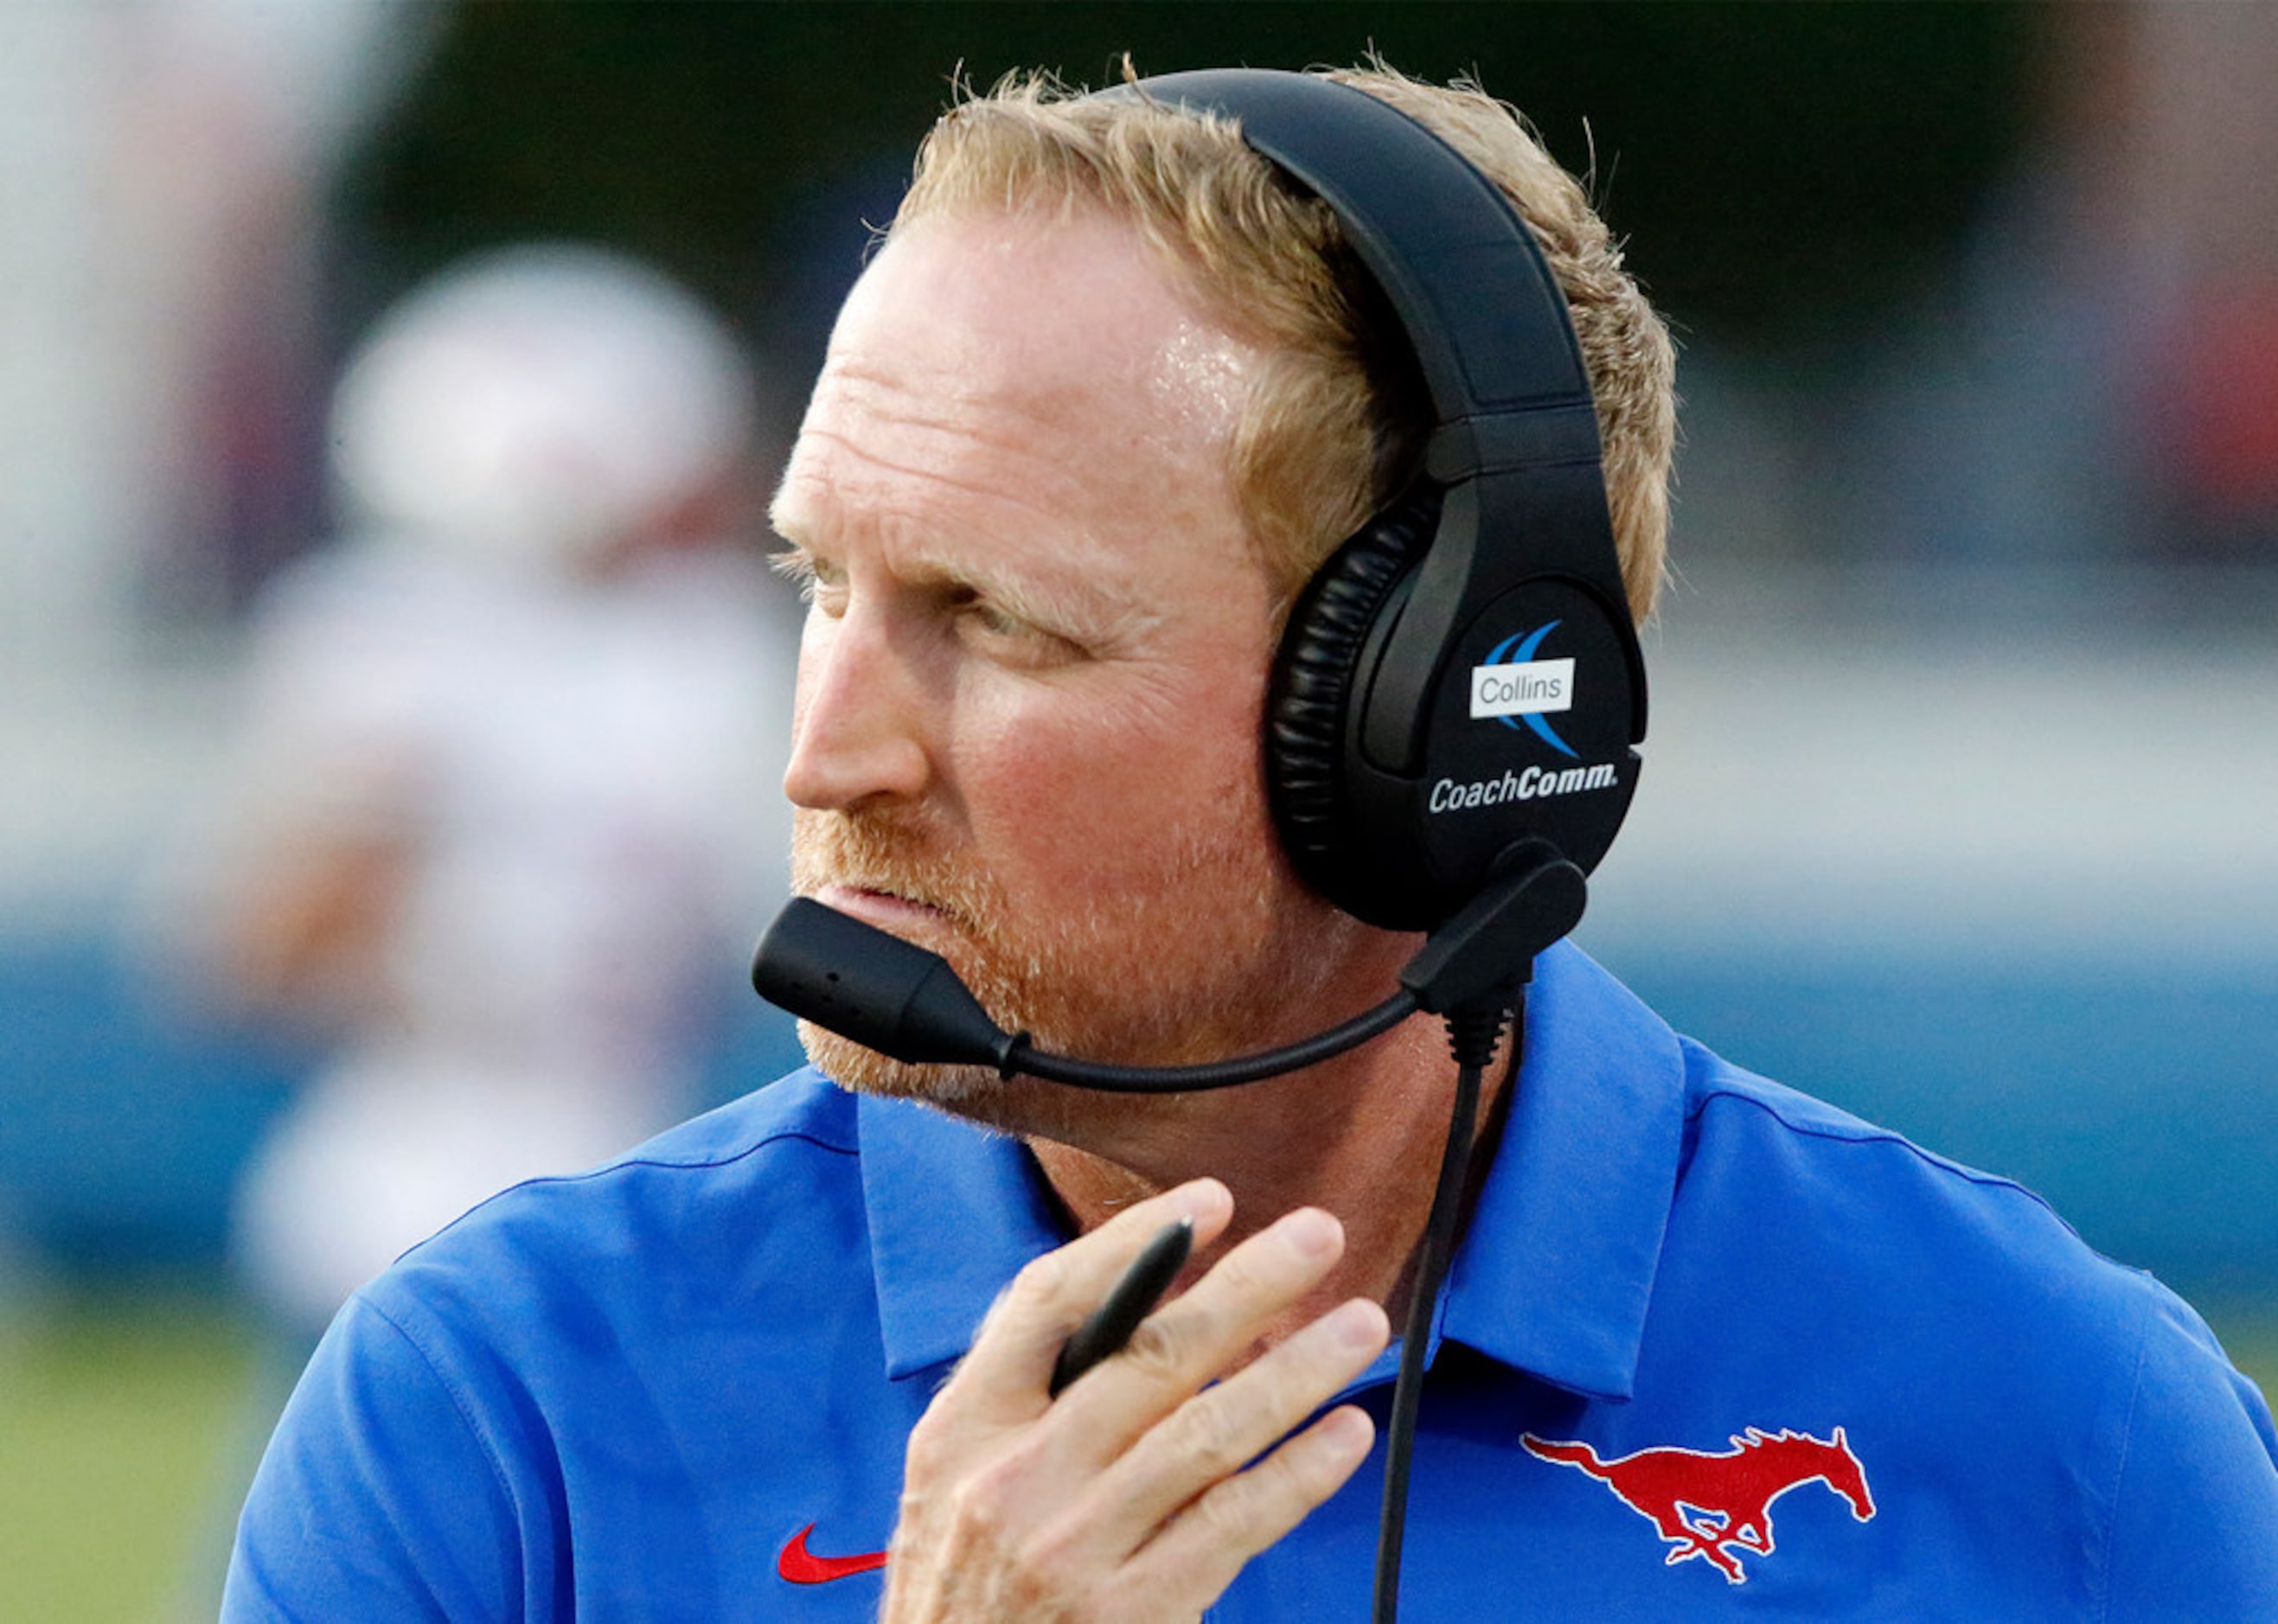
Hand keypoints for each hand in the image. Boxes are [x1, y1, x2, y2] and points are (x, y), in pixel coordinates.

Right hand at [882, 1179, 1390, 1621]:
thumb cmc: (964, 1574)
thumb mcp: (950, 1471)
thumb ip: (1026, 1387)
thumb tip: (1132, 1286)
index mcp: (965, 1425)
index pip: (1050, 1301)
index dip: (1133, 1241)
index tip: (1210, 1201)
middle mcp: (1018, 1478)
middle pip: (1151, 1355)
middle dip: (1247, 1286)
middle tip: (1320, 1236)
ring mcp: (1078, 1547)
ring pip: (1210, 1431)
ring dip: (1297, 1370)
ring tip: (1359, 1324)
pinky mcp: (1136, 1609)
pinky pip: (1235, 1523)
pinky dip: (1298, 1472)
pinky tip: (1346, 1430)